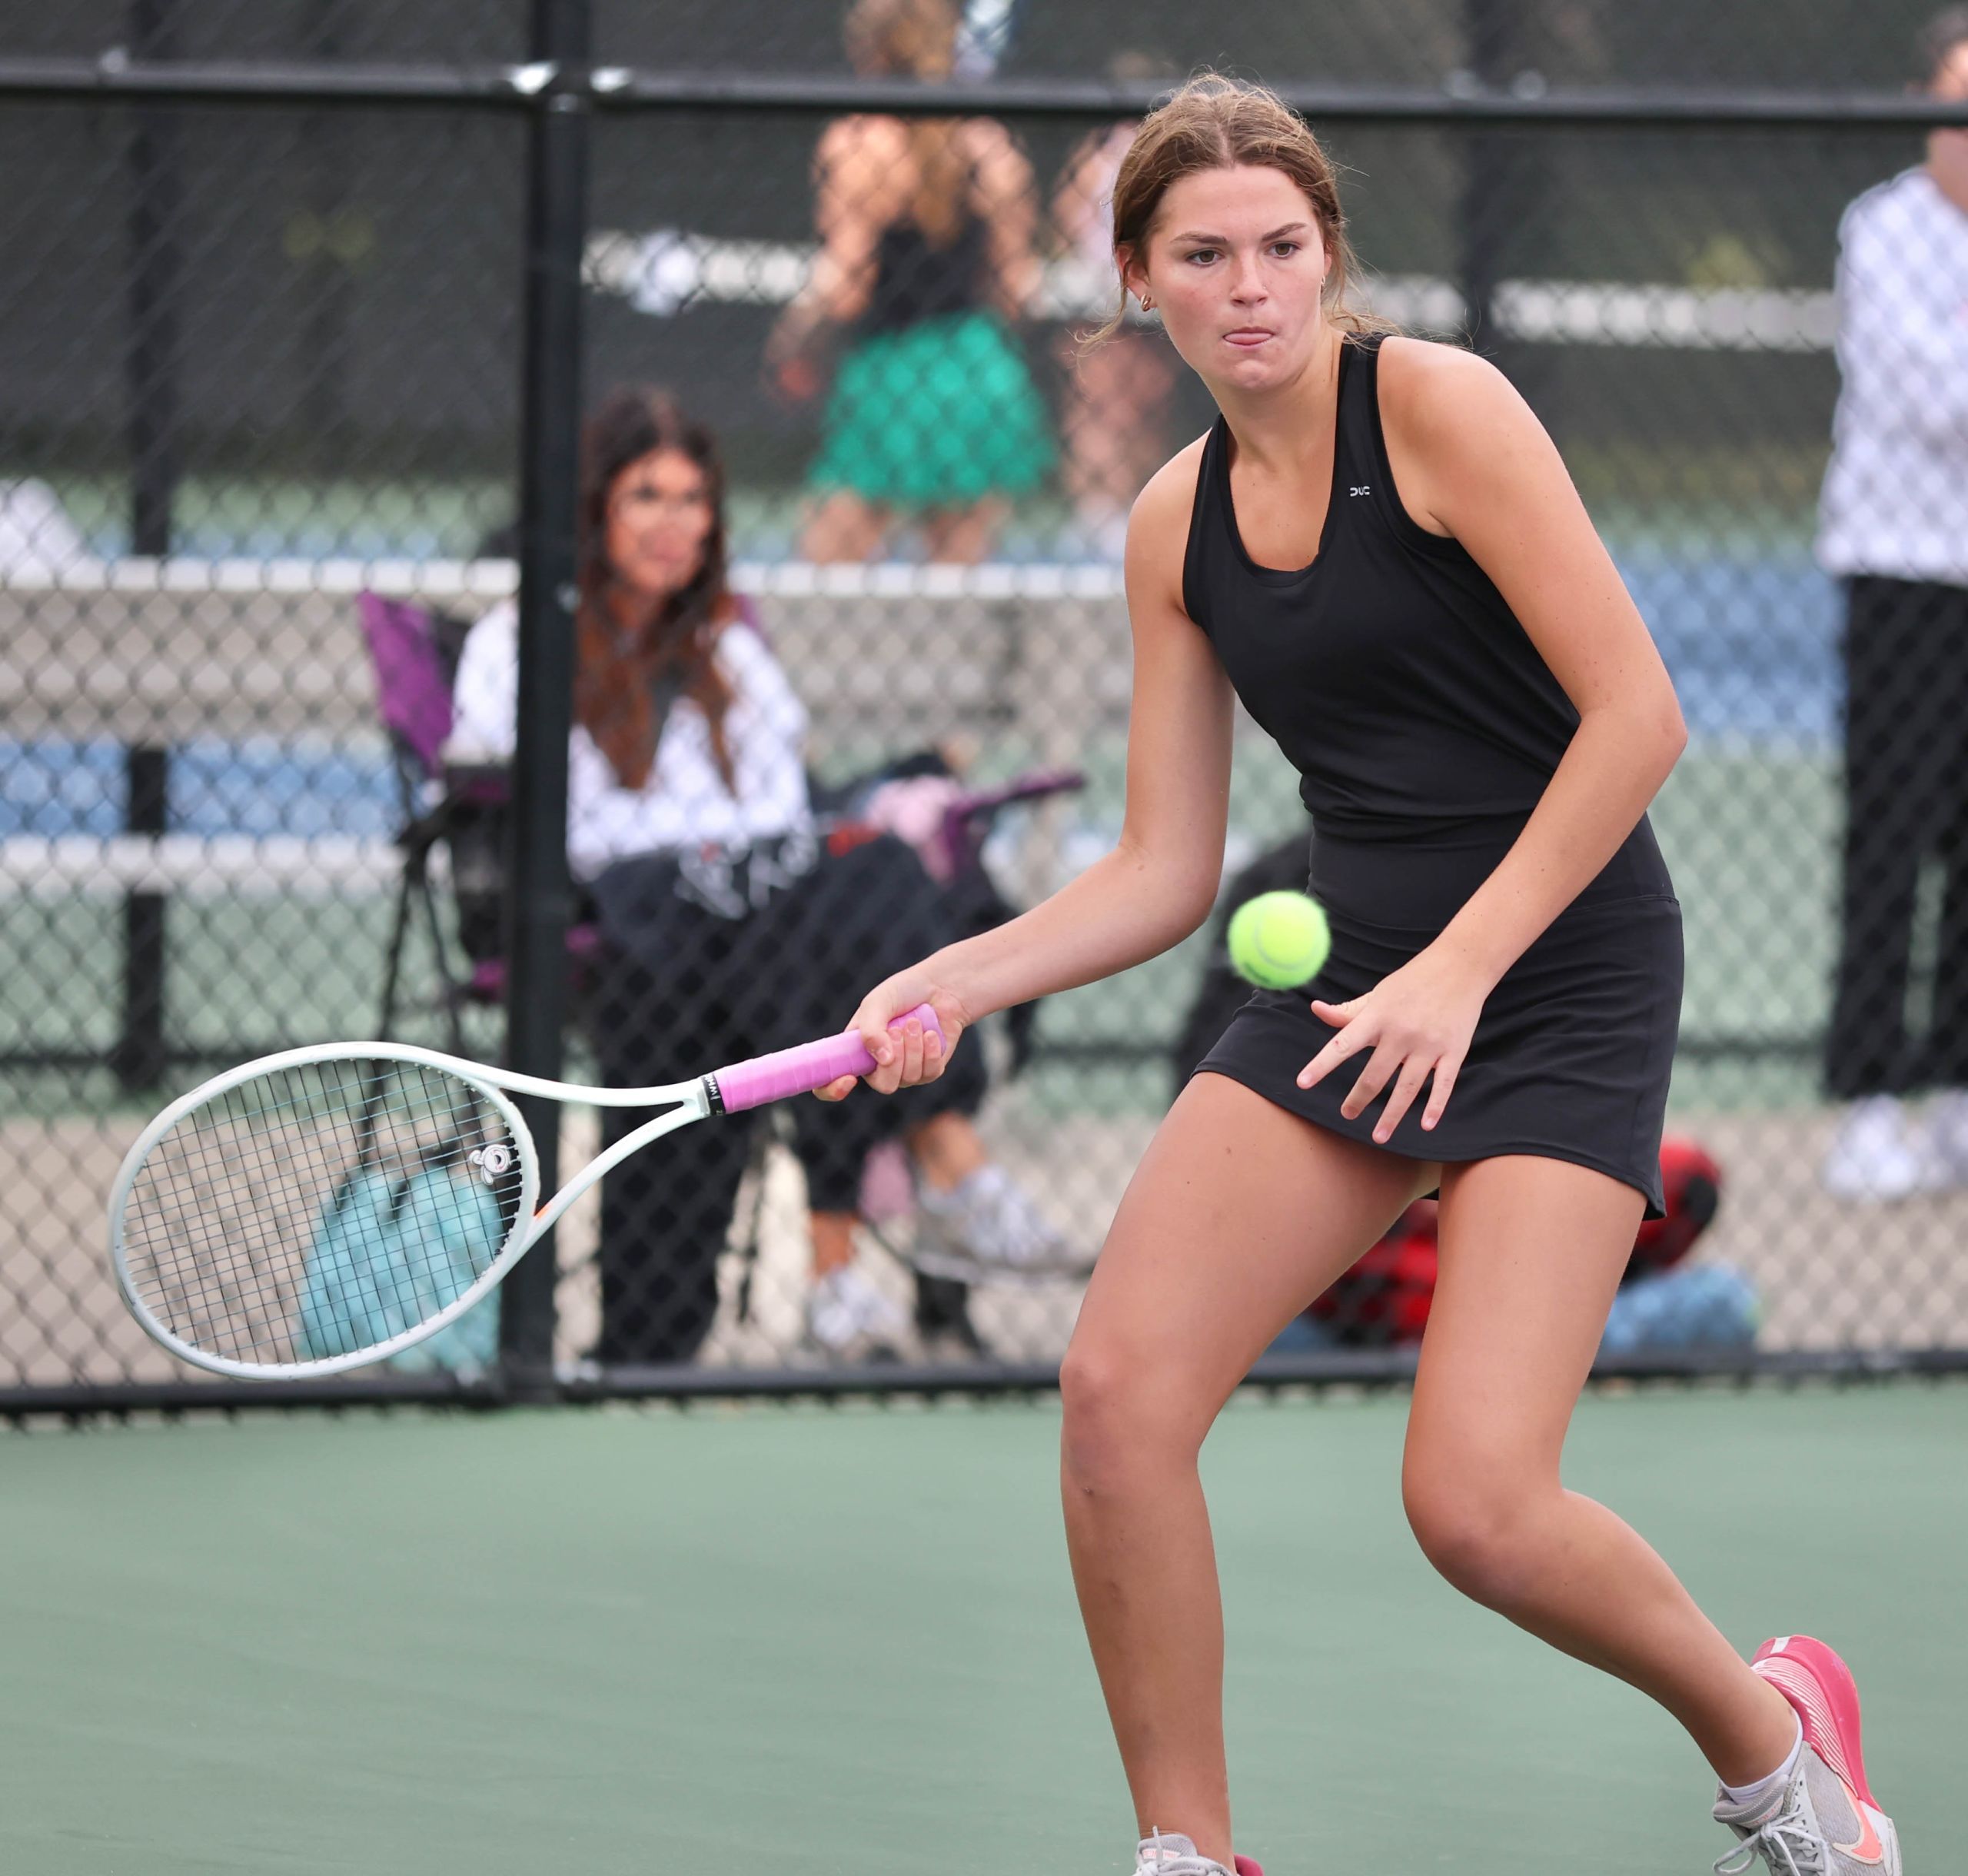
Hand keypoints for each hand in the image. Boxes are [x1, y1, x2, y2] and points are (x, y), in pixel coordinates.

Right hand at [813, 973, 972, 1102]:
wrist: (938, 986)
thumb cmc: (902, 992)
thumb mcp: (877, 1003)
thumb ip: (871, 1029)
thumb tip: (883, 1059)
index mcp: (855, 1051)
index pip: (830, 1083)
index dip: (832, 1089)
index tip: (848, 1080)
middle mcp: (879, 1066)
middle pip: (883, 1085)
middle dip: (895, 1057)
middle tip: (898, 1029)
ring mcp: (905, 1071)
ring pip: (909, 1078)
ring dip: (914, 1046)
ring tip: (915, 1022)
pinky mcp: (930, 1070)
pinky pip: (930, 1073)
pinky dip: (931, 1050)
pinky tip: (931, 1032)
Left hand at [1295, 949, 1490, 1142]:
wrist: (1461, 966)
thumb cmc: (1412, 981)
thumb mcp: (1378, 994)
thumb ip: (1348, 1011)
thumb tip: (1315, 1009)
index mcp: (1377, 1017)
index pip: (1342, 1045)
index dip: (1321, 1065)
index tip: (1302, 1083)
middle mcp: (1401, 1033)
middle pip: (1375, 1076)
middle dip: (1358, 1100)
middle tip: (1346, 1114)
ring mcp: (1429, 1045)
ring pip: (1407, 1089)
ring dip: (1391, 1115)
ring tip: (1378, 1136)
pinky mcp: (1454, 1051)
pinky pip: (1444, 1085)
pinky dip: (1435, 1107)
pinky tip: (1425, 1125)